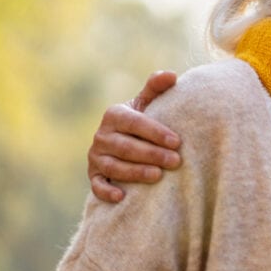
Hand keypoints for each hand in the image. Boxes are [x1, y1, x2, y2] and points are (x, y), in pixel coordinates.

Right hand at [88, 71, 181, 202]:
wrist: (124, 139)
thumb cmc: (142, 119)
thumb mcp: (147, 102)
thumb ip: (156, 87)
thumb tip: (171, 75)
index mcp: (114, 114)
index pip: (135, 123)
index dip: (155, 132)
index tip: (177, 141)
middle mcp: (101, 135)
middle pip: (126, 147)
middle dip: (152, 154)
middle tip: (175, 161)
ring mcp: (95, 156)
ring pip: (114, 166)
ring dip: (136, 172)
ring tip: (158, 176)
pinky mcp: (93, 175)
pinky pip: (96, 185)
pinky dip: (107, 191)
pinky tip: (122, 196)